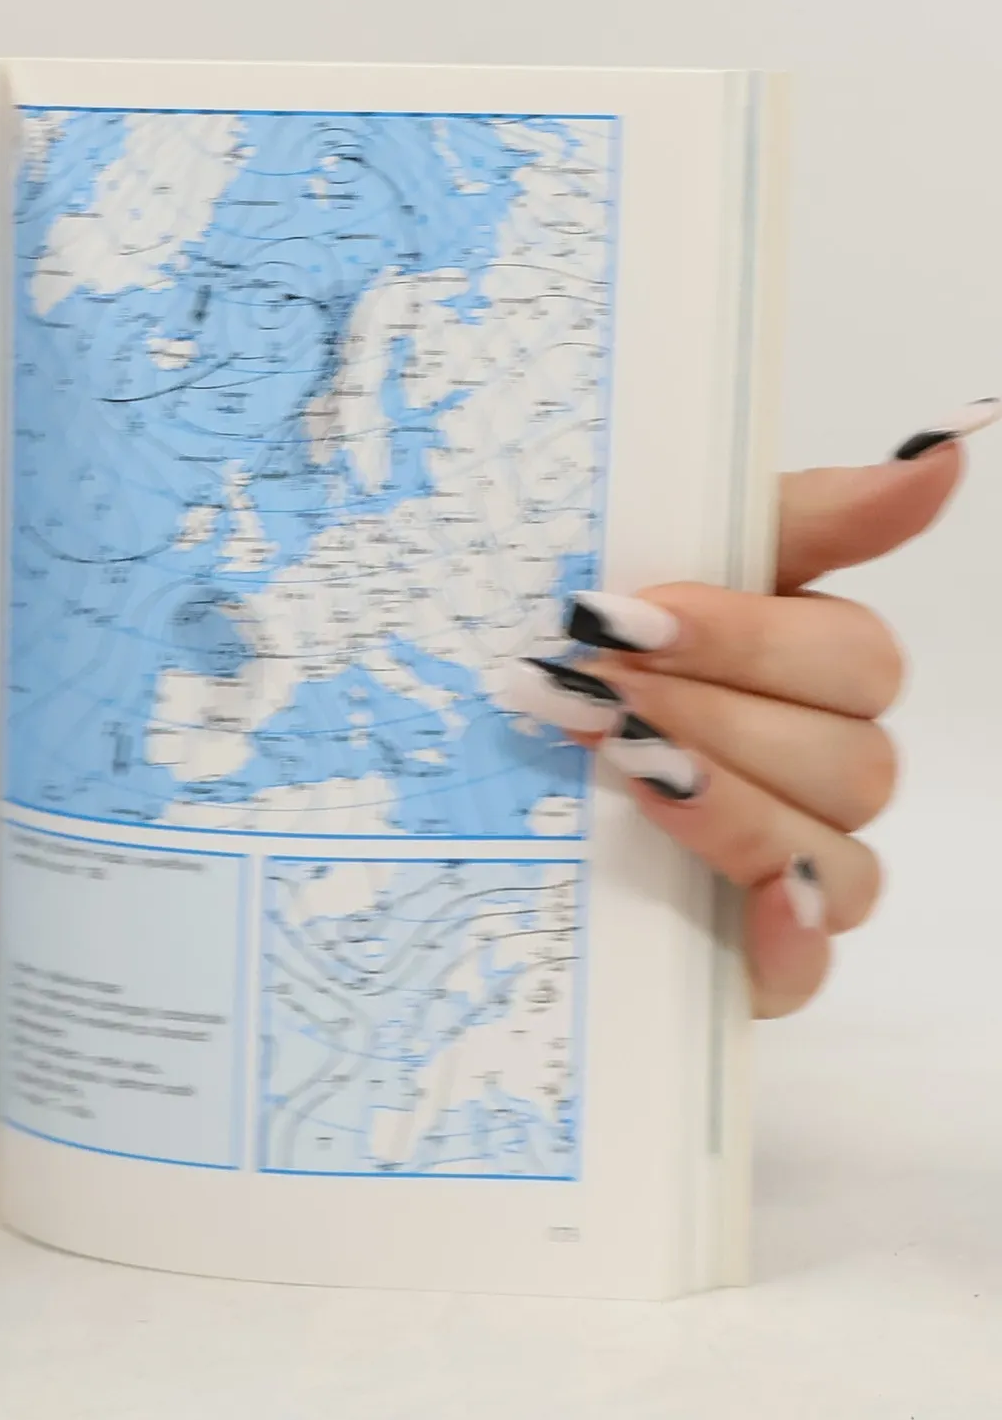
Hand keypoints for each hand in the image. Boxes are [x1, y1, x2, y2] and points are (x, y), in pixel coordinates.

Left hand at [505, 426, 984, 1017]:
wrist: (473, 778)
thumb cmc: (587, 661)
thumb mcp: (664, 564)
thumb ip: (800, 516)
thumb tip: (944, 453)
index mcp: (812, 672)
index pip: (851, 655)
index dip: (747, 637)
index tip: (630, 620)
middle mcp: (823, 769)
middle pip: (848, 754)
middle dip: (713, 715)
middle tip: (595, 693)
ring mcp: (799, 867)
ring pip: (829, 845)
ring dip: (729, 804)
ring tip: (625, 769)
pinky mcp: (755, 955)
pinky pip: (808, 966)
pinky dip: (791, 941)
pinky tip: (761, 903)